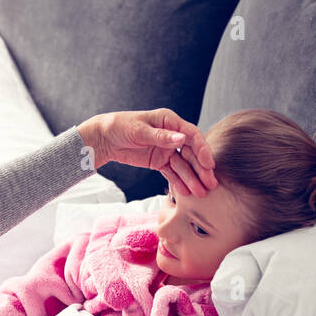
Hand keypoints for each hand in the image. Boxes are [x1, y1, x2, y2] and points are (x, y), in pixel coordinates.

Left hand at [81, 109, 216, 196]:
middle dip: (201, 169)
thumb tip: (181, 139)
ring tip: (200, 193)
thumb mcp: (139, 130)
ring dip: (192, 178)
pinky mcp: (159, 162)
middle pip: (191, 153)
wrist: (104, 138)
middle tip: (211, 183)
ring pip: (183, 165)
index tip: (209, 164)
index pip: (192, 136)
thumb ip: (161, 137)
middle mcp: (172, 135)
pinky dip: (178, 182)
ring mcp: (166, 150)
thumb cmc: (121, 127)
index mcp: (170, 122)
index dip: (202, 150)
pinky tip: (186, 192)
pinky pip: (171, 173)